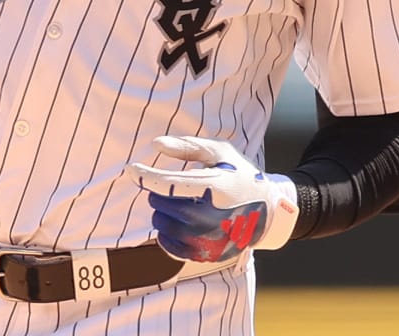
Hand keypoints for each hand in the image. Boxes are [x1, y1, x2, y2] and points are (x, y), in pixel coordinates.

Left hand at [128, 135, 298, 261]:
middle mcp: (208, 216)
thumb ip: (187, 146)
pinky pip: (167, 244)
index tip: (130, 169)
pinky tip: (176, 221)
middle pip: (160, 203)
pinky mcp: (204, 254)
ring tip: (179, 202)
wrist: (268, 214)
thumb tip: (154, 145)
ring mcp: (206, 238)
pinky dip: (165, 231)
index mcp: (213, 187)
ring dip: (161, 210)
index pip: (167, 183)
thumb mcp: (220, 152)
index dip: (144, 175)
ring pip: (160, 223)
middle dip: (158, 191)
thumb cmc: (241, 177)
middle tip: (173, 186)